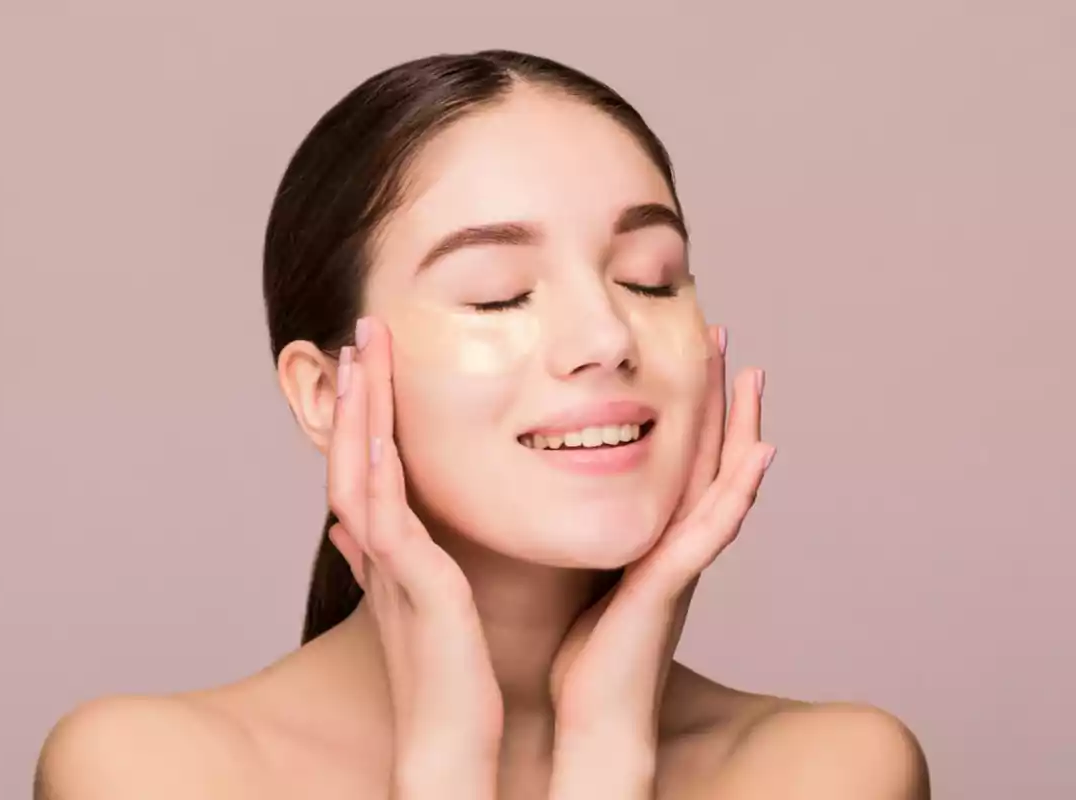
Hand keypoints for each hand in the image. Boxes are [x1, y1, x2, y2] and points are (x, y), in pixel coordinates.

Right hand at [326, 316, 502, 799]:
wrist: (449, 734)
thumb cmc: (447, 670)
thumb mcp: (419, 599)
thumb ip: (394, 557)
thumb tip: (362, 527)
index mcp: (387, 547)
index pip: (368, 461)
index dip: (367, 409)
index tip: (373, 357)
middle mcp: (377, 549)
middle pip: (354, 454)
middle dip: (357, 393)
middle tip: (360, 333)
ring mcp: (389, 566)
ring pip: (360, 474)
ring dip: (360, 415)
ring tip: (362, 357)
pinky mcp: (412, 586)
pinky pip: (387, 521)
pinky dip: (380, 475)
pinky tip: (383, 436)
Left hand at [548, 327, 774, 797]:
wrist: (595, 715)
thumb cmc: (584, 653)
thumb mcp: (583, 574)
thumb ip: (584, 536)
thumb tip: (552, 498)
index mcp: (654, 537)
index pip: (677, 457)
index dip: (688, 406)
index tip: (684, 351)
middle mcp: (677, 543)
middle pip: (709, 456)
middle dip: (719, 398)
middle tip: (722, 337)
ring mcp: (683, 562)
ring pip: (723, 483)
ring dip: (742, 429)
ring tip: (752, 375)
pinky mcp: (673, 584)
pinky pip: (713, 531)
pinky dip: (740, 493)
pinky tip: (760, 455)